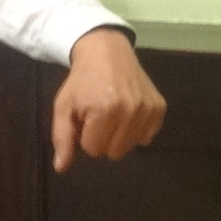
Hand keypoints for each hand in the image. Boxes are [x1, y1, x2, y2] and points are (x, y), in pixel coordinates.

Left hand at [51, 27, 166, 173]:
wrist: (106, 51)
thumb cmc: (82, 80)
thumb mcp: (64, 106)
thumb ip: (62, 138)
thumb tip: (60, 169)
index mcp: (104, 111)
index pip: (93, 149)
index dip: (85, 136)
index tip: (86, 118)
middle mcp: (130, 111)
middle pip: (114, 152)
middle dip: (103, 139)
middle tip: (99, 117)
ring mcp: (147, 109)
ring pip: (131, 146)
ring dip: (119, 135)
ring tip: (113, 113)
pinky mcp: (159, 107)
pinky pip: (147, 137)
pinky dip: (136, 130)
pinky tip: (129, 112)